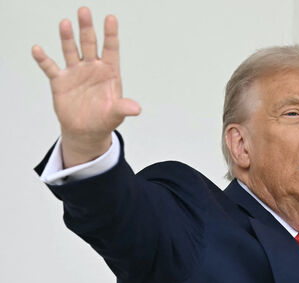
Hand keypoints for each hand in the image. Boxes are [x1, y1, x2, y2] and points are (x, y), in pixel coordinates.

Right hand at [31, 7, 140, 166]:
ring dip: (67, 38)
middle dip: (87, 28)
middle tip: (85, 10)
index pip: (111, 49)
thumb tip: (136, 109)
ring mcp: (75, 72)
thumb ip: (124, 108)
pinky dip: (43, 59)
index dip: (111, 34)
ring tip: (65, 23)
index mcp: (109, 72)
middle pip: (89, 44)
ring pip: (71, 50)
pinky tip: (38, 49)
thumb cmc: (104, 119)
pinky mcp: (60, 81)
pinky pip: (50, 67)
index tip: (111, 18)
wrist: (86, 130)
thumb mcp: (116, 114)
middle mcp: (92, 68)